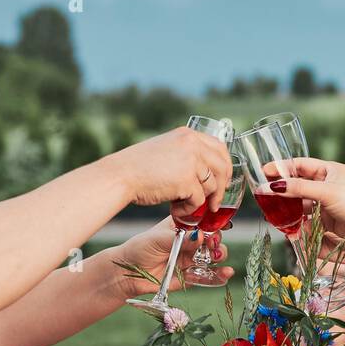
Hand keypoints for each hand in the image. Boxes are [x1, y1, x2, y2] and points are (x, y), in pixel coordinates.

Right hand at [103, 127, 231, 215]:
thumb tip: (205, 173)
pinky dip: (189, 210)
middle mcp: (192, 144)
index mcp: (188, 135)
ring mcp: (191, 161)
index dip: (224, 167)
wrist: (120, 176)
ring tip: (184, 207)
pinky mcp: (186, 180)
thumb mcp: (166, 150)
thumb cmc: (137, 167)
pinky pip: (199, 200)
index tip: (222, 181)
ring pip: (212, 186)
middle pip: (222, 167)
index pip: (219, 147)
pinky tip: (175, 210)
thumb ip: (186, 155)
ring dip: (201, 201)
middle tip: (214, 203)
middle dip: (221, 188)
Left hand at [115, 217, 233, 296]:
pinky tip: (226, 274)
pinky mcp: (189, 277)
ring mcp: (190, 260)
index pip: (202, 222)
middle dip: (216, 241)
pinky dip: (218, 276)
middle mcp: (188, 242)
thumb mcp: (157, 239)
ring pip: (212, 257)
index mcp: (182, 227)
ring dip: (220, 256)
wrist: (127, 273)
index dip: (213, 223)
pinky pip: (207, 277)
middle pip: (211, 239)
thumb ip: (179, 238)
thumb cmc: (139, 249)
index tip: (219, 226)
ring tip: (218, 257)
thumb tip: (199, 235)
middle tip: (213, 244)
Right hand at [268, 157, 344, 239]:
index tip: (265, 172)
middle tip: (265, 196)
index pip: (300, 165)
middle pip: (297, 186)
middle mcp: (326, 185)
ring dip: (288, 210)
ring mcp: (325, 203)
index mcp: (329, 170)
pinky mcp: (325, 220)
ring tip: (274, 214)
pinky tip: (289, 227)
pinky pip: (306, 219)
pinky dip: (297, 223)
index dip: (282, 168)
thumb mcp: (326, 192)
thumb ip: (299, 189)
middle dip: (282, 192)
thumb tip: (273, 186)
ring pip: (300, 204)